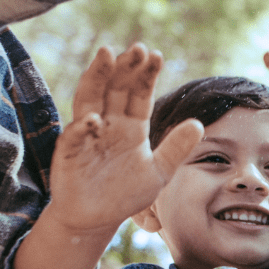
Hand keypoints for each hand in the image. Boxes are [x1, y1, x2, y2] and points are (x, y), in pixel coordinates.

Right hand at [46, 44, 203, 233]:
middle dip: (125, 67)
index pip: (139, 93)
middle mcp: (108, 123)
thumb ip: (177, 148)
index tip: (156, 55)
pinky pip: (75, 137)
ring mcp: (87, 135)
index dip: (146, 75)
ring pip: (90, 98)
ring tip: (106, 55)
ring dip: (96, 77)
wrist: (97, 220)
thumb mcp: (159, 172)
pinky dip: (83, 126)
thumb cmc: (125, 193)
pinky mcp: (69, 154)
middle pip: (114, 87)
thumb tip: (198, 123)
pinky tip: (93, 119)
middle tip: (137, 48)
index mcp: (131, 125)